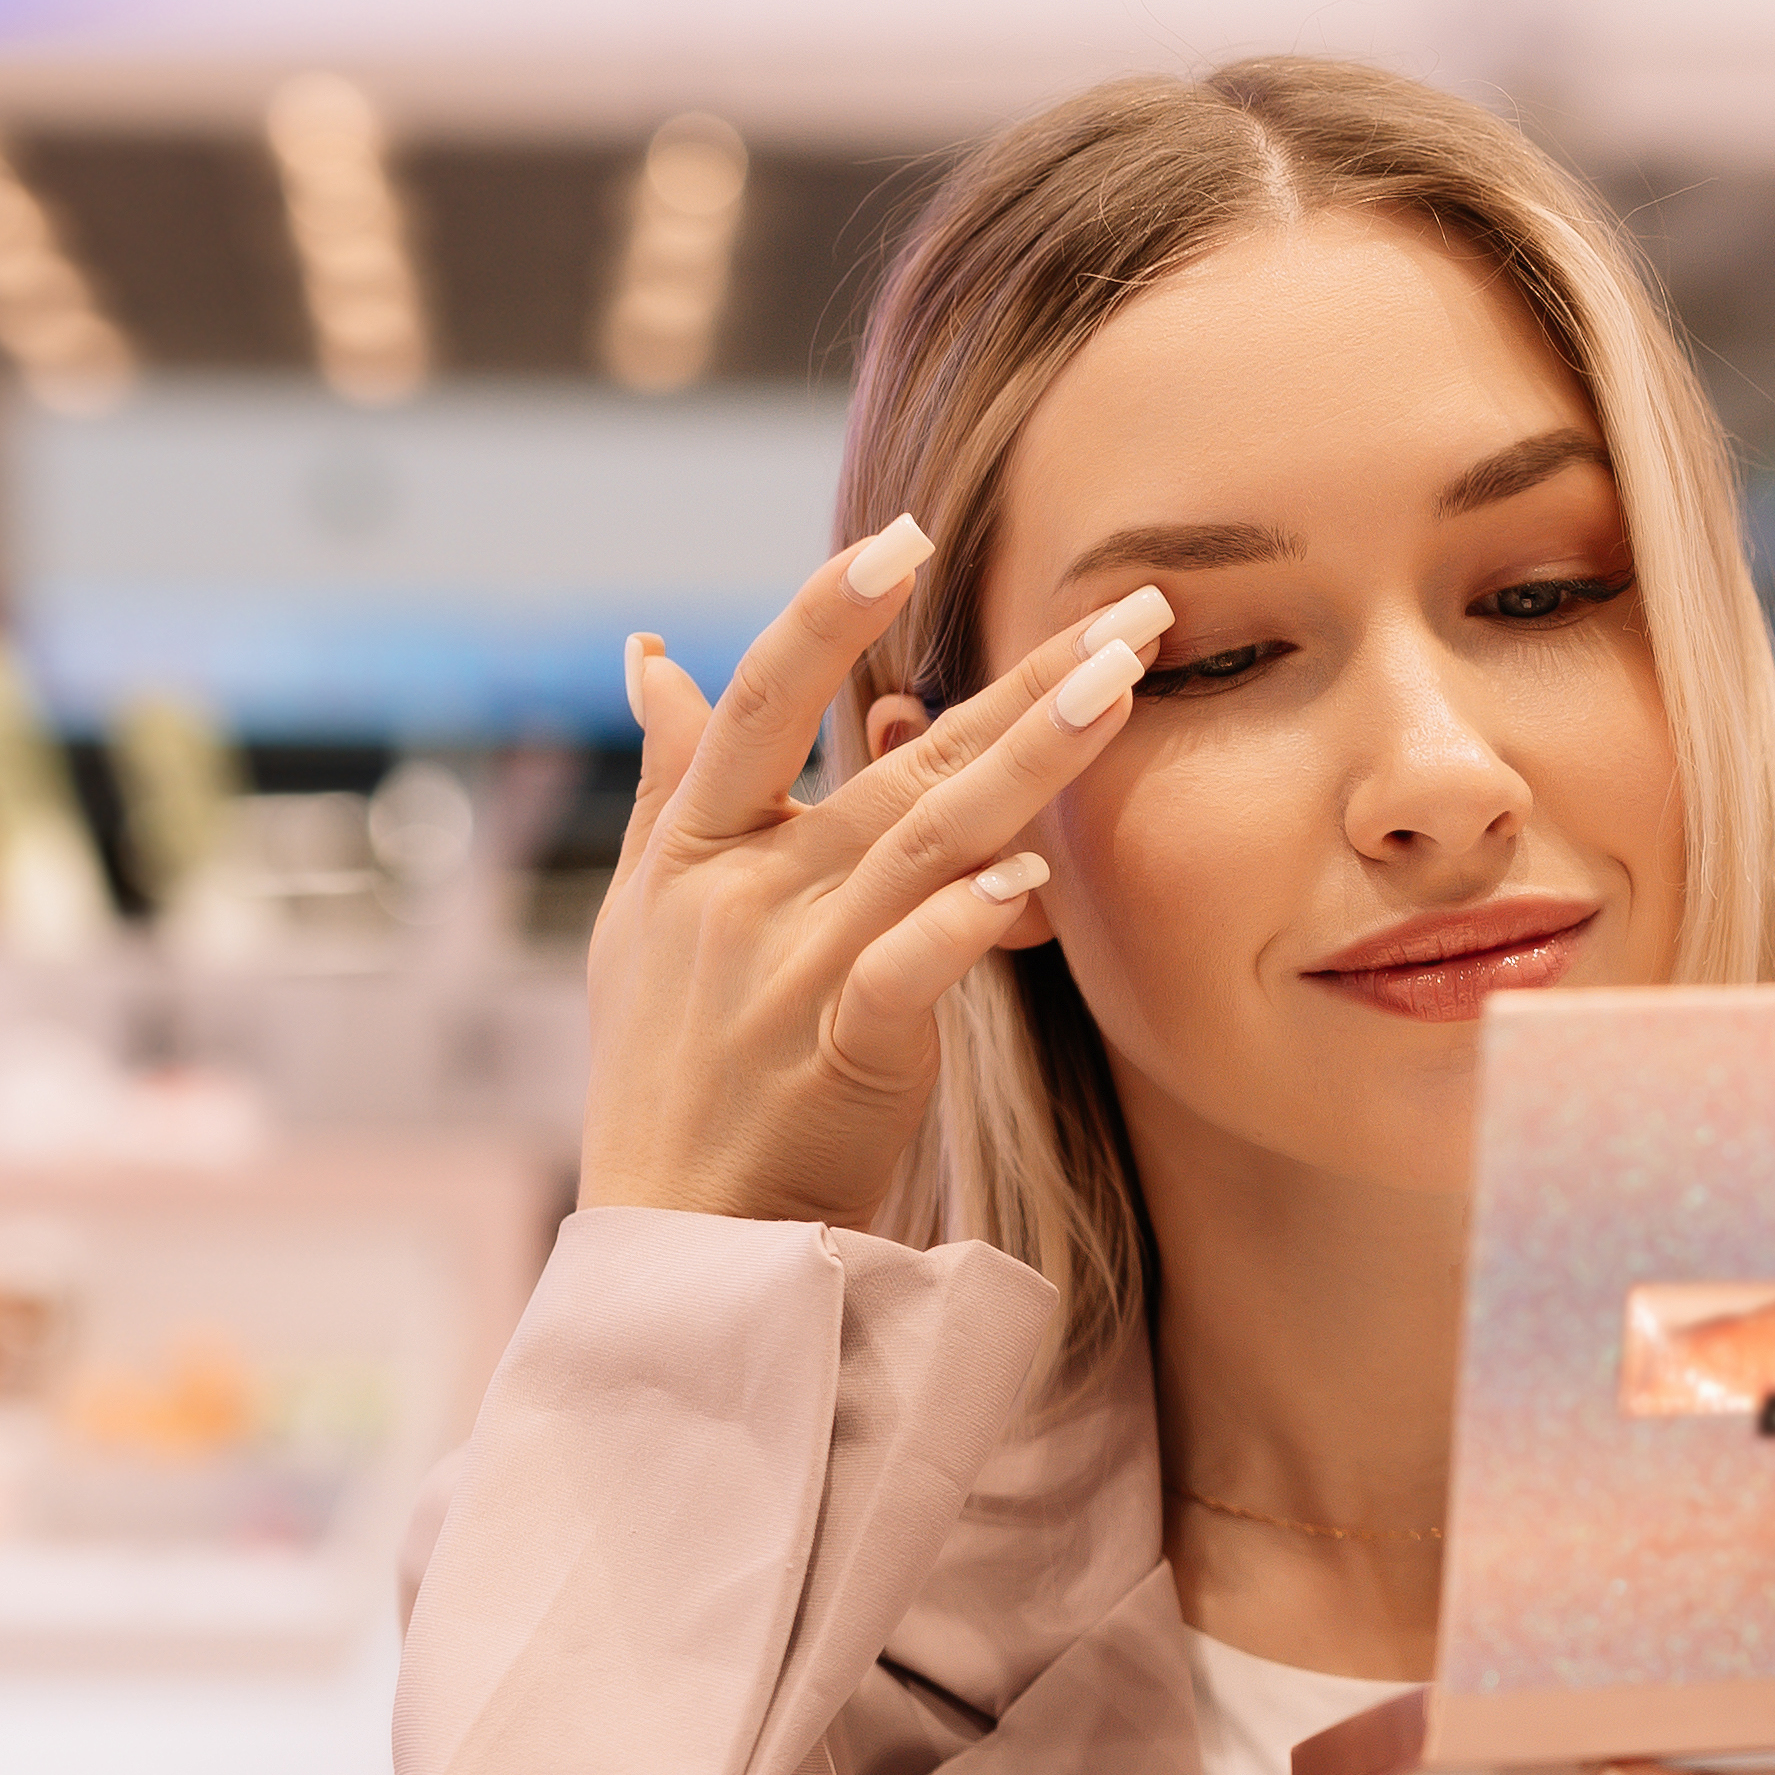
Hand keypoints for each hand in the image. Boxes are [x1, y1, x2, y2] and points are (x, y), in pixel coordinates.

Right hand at [572, 517, 1172, 1224]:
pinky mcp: (835, 1055)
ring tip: (1119, 689)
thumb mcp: (644, 918)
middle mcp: (741, 893)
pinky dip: (962, 922)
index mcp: (696, 848)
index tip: (905, 535)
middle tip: (1130, 610)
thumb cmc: (671, 1072)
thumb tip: (651, 653)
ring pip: (921, 843)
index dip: (827, 615)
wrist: (678, 1239)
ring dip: (1027, 762)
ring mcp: (787, 972)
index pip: (761, 700)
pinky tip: (1026, 875)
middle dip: (1019, 682)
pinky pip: (906, 973)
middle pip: (893, 762)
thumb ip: (669, 779)